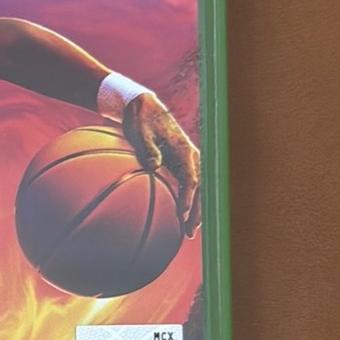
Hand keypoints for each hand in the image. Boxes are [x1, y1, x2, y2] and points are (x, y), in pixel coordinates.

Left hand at [122, 94, 200, 236]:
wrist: (143, 107)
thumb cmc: (140, 120)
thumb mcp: (140, 131)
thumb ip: (148, 148)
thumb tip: (155, 165)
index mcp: (184, 149)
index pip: (191, 178)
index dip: (188, 198)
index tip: (182, 214)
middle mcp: (191, 156)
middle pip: (200, 188)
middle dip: (197, 211)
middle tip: (189, 232)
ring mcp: (187, 161)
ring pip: (197, 189)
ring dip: (196, 210)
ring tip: (189, 231)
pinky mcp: (180, 164)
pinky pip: (188, 186)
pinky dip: (187, 201)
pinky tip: (181, 216)